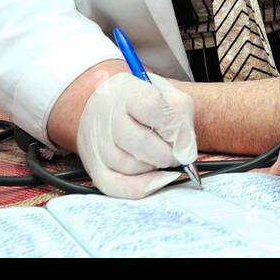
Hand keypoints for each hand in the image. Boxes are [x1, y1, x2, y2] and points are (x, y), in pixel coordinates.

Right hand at [76, 71, 197, 198]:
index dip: (174, 126)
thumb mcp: (166, 92)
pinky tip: (157, 179)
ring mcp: (96, 144)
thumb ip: (181, 115)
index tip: (184, 137)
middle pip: (141, 142)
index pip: (152, 107)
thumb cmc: (140, 99)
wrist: (105, 104)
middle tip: (175, 151)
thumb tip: (186, 152)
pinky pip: (115, 187)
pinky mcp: (93, 166)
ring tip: (159, 155)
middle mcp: (106, 117)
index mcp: (126, 91)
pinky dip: (141, 187)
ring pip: (131, 166)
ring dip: (155, 167)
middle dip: (168, 152)